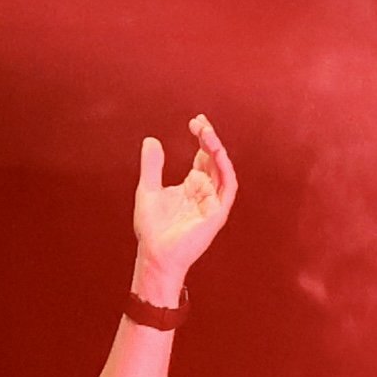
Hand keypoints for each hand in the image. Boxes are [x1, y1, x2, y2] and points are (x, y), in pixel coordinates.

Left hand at [127, 116, 238, 304]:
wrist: (153, 254)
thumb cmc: (152, 228)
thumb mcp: (148, 189)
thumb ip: (152, 166)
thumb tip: (152, 140)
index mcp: (193, 185)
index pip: (203, 156)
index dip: (202, 138)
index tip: (195, 122)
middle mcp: (206, 191)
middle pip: (214, 159)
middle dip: (209, 139)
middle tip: (200, 122)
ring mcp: (213, 202)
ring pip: (223, 170)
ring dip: (217, 150)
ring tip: (207, 133)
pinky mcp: (217, 213)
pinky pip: (228, 188)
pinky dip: (224, 169)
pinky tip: (216, 154)